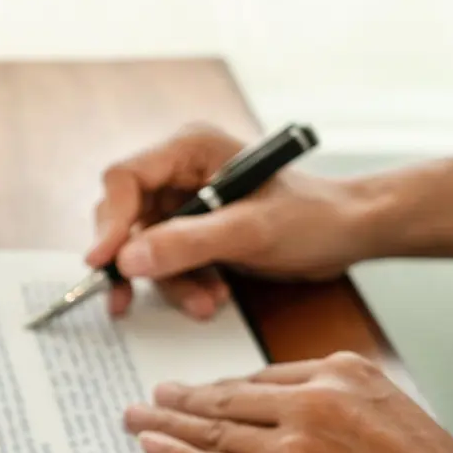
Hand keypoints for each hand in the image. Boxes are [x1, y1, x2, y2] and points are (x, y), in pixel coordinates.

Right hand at [89, 124, 379, 319]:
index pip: (124, 180)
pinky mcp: (194, 232)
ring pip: (144, 248)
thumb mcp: (250, 231)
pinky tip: (213, 296)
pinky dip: (184, 286)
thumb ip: (187, 244)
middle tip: (127, 298)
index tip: (103, 261)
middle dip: (137, 261)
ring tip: (205, 302)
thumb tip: (127, 260)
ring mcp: (185, 204)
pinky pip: (167, 263)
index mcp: (189, 150)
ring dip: (168, 282)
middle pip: (125, 217)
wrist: (349, 235)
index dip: (109, 222)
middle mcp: (179, 173)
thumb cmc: (314, 216)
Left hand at [123, 352, 452, 452]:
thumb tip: (285, 412)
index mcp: (342, 375)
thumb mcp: (392, 412)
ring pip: (215, 433)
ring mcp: (296, 452)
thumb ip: (337, 404)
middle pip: (227, 400)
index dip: (219, 388)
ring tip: (136, 421)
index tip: (194, 390)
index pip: (260, 379)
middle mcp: (314, 404)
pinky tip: (154, 450)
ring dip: (166, 426)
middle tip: (148, 398)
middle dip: (180, 400)